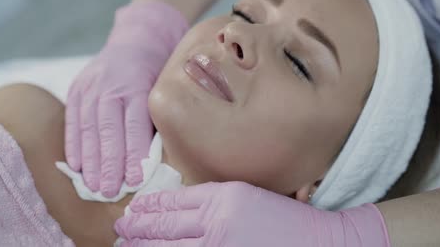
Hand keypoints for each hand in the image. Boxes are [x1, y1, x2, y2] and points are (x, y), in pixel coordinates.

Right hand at [65, 2, 187, 196]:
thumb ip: (157, 116)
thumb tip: (155, 160)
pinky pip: (73, 120)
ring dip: (90, 160)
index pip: (134, 125)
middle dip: (108, 164)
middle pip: (107, 130)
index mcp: (137, 84)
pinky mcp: (77, 88)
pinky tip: (76, 166)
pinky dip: (74, 144)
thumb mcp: (165, 85)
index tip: (134, 179)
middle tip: (109, 191)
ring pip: (88, 128)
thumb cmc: (159, 70)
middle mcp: (110, 85)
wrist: (137, 38)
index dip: (133, 154)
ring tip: (93, 186)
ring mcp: (90, 86)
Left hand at [115, 181, 389, 246]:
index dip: (149, 209)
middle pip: (165, 227)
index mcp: (222, 198)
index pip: (173, 202)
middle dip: (137, 230)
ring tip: (126, 245)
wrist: (320, 242)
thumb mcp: (247, 196)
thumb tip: (177, 207)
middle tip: (118, 230)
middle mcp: (216, 224)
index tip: (133, 211)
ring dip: (144, 246)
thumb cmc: (286, 219)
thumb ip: (213, 199)